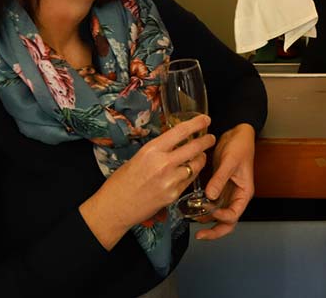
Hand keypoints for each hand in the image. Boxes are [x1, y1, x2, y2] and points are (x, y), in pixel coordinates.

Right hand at [80, 114, 215, 249]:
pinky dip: (192, 174)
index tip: (205, 119)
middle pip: (194, 147)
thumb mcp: (139, 157)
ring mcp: (170, 181)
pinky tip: (190, 171)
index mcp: (152, 150)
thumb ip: (158, 150)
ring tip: (200, 156)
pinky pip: (190, 180)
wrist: (115, 207)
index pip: (180, 131)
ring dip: (201, 158)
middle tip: (210, 137)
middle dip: (206, 141)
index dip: (196, 123)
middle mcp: (163, 163)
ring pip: (196, 165)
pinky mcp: (174, 195)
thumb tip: (175, 142)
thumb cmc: (122, 181)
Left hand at [197, 123, 256, 239]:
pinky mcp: (219, 187)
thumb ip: (220, 179)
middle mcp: (236, 196)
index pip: (235, 214)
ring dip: (207, 220)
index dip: (223, 217)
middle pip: (228, 221)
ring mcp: (227, 193)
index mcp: (244, 193)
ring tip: (193, 221)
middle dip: (215, 231)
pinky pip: (212, 204)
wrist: (237, 134)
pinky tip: (193, 209)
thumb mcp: (230, 162)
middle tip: (200, 236)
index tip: (211, 211)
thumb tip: (210, 196)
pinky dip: (204, 209)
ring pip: (218, 215)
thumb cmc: (240, 146)